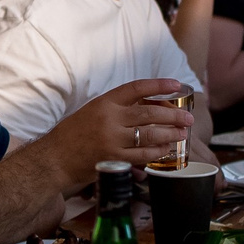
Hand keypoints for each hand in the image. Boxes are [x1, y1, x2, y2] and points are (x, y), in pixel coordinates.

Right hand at [46, 78, 194, 179]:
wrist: (55, 158)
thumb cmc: (73, 134)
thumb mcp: (93, 111)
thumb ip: (117, 108)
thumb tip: (147, 107)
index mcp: (105, 102)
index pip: (137, 88)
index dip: (159, 85)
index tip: (176, 84)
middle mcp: (110, 118)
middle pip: (150, 113)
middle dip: (173, 115)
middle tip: (187, 118)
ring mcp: (112, 140)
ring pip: (150, 135)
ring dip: (170, 134)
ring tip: (182, 133)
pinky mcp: (114, 159)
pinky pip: (143, 155)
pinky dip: (157, 152)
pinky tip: (166, 150)